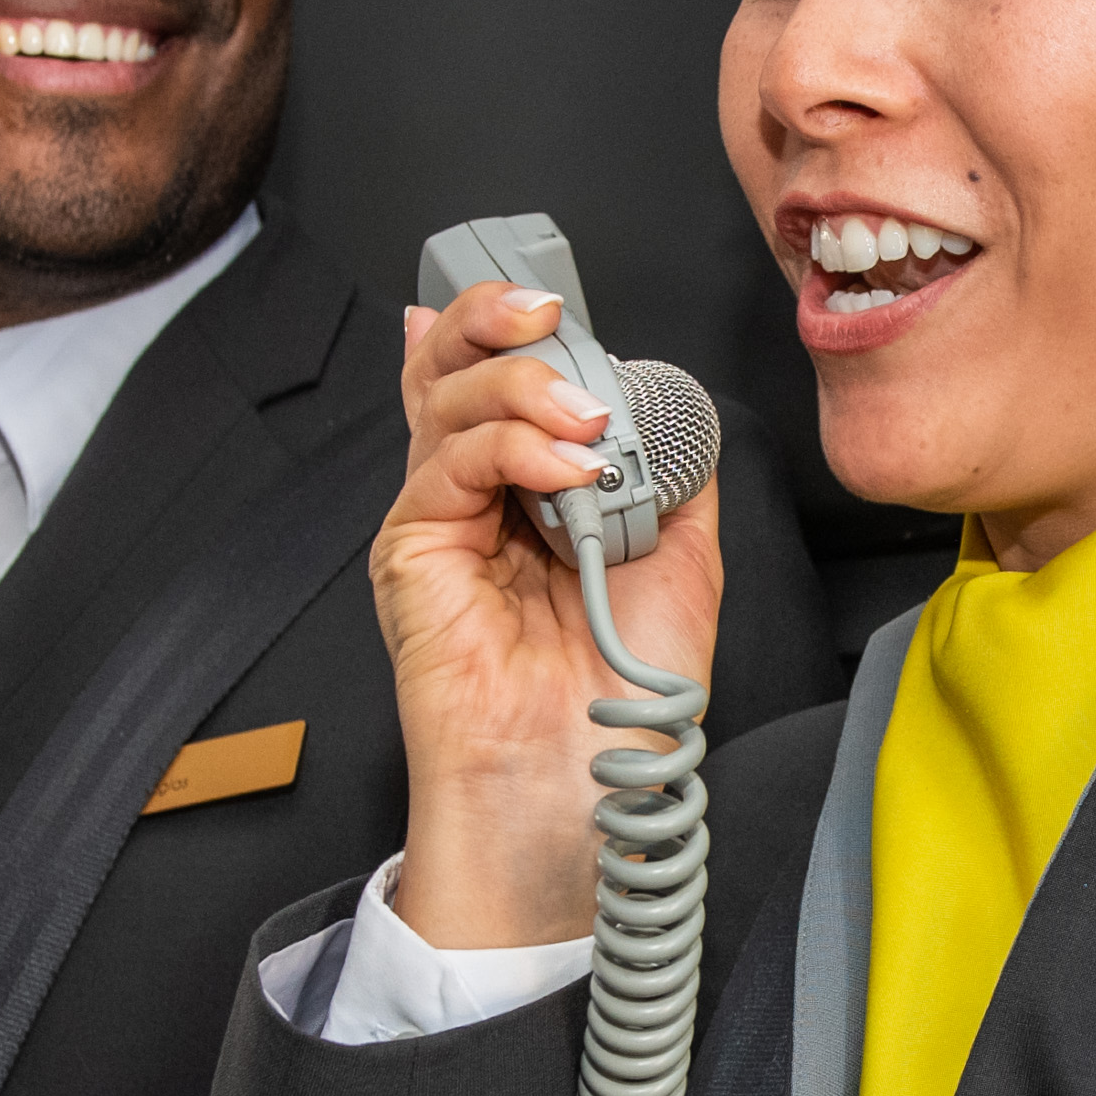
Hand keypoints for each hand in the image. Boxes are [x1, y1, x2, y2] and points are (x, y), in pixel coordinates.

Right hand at [375, 286, 729, 951]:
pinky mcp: (412, 554)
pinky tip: (567, 472)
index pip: (504, 371)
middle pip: (452, 361)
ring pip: (444, 395)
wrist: (595, 783)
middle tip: (555, 317)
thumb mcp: (683, 554)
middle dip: (498, 315)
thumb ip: (669, 469)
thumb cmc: (626, 695)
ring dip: (524, 386)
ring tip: (586, 424)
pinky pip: (446, 464)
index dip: (527, 325)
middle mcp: (475, 494)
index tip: (574, 311)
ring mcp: (438, 520)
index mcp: (530, 486)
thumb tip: (663, 399)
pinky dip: (511, 447)